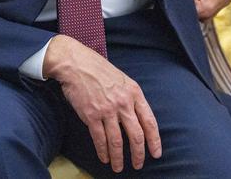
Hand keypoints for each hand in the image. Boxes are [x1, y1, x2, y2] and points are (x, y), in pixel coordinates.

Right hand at [43, 35, 160, 171]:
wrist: (75, 63)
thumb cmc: (97, 69)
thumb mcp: (122, 79)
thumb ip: (130, 97)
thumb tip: (135, 118)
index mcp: (134, 93)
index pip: (149, 122)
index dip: (154, 140)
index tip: (156, 153)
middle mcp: (123, 103)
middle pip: (136, 135)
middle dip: (138, 154)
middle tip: (138, 164)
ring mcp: (107, 110)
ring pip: (117, 141)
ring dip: (118, 158)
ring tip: (118, 167)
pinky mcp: (91, 115)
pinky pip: (99, 138)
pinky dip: (102, 151)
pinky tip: (104, 157)